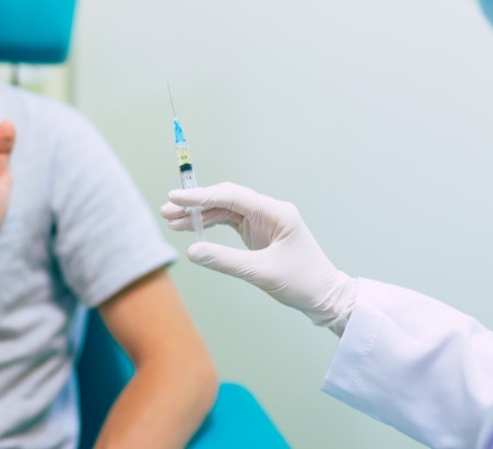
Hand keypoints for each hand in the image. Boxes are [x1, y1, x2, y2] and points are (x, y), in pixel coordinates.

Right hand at [160, 182, 356, 334]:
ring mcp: (265, 221)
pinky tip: (192, 229)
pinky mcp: (260, 232)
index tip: (176, 198)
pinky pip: (231, 222)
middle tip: (167, 211)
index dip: (202, 196)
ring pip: (226, 210)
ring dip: (200, 214)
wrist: (325, 296)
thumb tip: (192, 252)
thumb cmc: (302, 283)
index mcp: (276, 213)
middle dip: (196, 204)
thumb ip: (226, 261)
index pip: (232, 197)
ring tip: (173, 221)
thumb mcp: (261, 274)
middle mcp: (270, 211)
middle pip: (226, 199)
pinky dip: (211, 224)